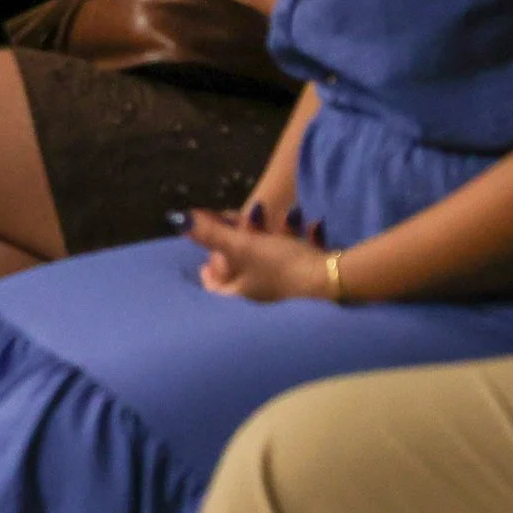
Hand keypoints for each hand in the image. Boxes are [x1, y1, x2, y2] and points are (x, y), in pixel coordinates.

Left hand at [178, 201, 333, 301]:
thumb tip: (176, 220)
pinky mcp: (309, 278)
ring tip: (273, 216)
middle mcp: (262, 296)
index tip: (206, 260)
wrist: (335, 277)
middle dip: (240, 245)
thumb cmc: (282, 265)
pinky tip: (305, 222)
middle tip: (241, 225)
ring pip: (269, 261)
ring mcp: (286, 289)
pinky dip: (294, 239)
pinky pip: (295, 257)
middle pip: (242, 270)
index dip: (208, 273)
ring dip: (269, 237)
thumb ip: (210, 234)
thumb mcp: (242, 246)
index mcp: (241, 294)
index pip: (216, 289)